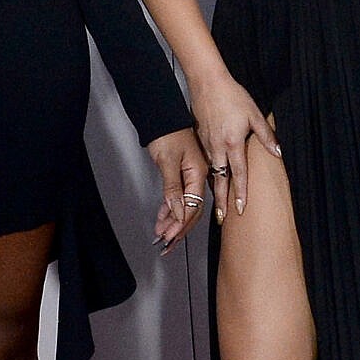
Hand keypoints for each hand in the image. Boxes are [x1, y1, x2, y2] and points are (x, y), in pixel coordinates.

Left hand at [145, 128, 212, 251]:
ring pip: (184, 204)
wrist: (161, 115)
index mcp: (198, 174)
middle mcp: (197, 176)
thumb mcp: (168, 162)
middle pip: (191, 209)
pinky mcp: (181, 173)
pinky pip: (178, 195)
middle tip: (166, 244)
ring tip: (161, 234)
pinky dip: (169, 208)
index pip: (192, 206)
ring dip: (172, 220)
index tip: (170, 237)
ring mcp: (190, 175)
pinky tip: (162, 217)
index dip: (180, 224)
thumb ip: (173, 189)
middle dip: (178, 228)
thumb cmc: (167, 132)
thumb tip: (178, 212)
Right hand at [192, 72, 279, 223]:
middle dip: (220, 201)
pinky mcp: (200, 139)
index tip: (241, 209)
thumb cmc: (231, 96)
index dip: (241, 193)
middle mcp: (218, 148)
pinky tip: (210, 181)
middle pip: (220, 180)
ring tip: (216, 205)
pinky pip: (205, 162)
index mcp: (233, 143)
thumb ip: (266, 135)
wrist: (207, 83)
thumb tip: (278, 152)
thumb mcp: (254, 114)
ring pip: (211, 172)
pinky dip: (208, 174)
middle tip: (221, 218)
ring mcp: (207, 144)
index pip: (239, 174)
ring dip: (213, 189)